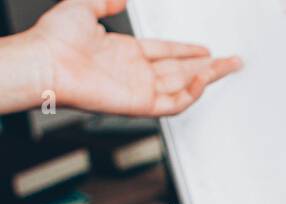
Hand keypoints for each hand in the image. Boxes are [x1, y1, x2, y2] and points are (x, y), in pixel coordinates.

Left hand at [29, 0, 240, 116]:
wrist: (44, 62)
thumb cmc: (53, 39)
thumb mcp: (82, 7)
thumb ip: (104, 1)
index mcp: (124, 52)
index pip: (166, 53)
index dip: (187, 50)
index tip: (206, 48)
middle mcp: (134, 72)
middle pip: (182, 69)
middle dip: (209, 65)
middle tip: (232, 61)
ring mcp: (138, 89)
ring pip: (184, 85)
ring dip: (208, 76)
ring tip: (229, 66)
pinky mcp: (139, 104)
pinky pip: (174, 103)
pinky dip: (191, 94)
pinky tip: (202, 80)